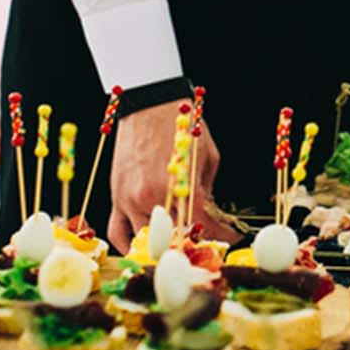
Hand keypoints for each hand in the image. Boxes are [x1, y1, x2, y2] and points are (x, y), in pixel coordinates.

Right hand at [105, 100, 233, 251]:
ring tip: (179, 243)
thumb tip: (209, 215)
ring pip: (147, 243)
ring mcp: (131, 201)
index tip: (232, 236)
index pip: (206, 229)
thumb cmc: (180, 124)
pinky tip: (145, 245)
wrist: (147, 103)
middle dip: (195, 244)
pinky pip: (119, 233)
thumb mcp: (207, 157)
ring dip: (165, 246)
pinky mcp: (116, 198)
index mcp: (181, 189)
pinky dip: (131, 244)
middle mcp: (153, 200)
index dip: (224, 236)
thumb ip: (207, 191)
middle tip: (207, 241)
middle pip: (176, 241)